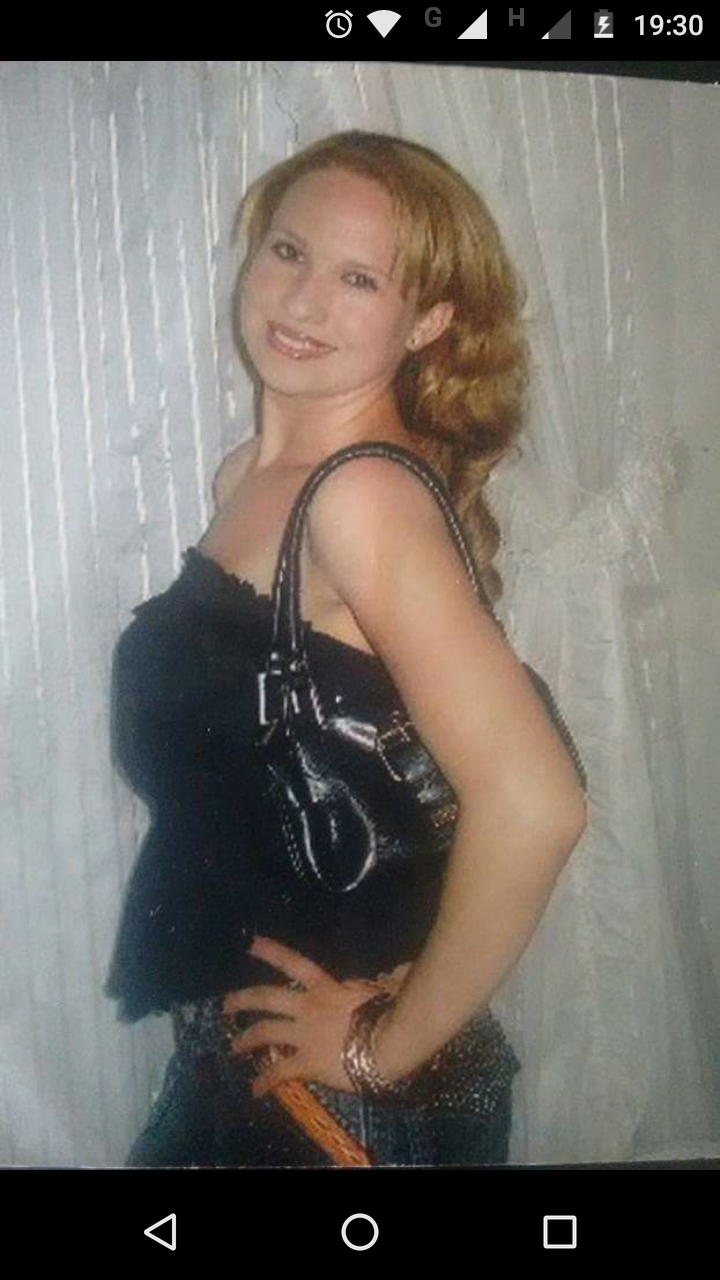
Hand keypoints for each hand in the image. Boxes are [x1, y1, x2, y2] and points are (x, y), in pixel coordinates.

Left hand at [221, 937, 411, 1097]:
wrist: (391, 1043)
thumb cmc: (389, 1013)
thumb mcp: (373, 991)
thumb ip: (364, 985)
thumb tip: (368, 980)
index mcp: (325, 988)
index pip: (294, 963)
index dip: (272, 952)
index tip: (252, 944)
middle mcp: (308, 1007)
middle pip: (267, 998)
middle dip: (243, 999)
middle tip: (226, 1005)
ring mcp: (305, 1035)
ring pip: (265, 1032)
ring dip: (246, 1038)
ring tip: (233, 1045)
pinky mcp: (307, 1063)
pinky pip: (279, 1072)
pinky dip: (264, 1081)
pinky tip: (255, 1089)